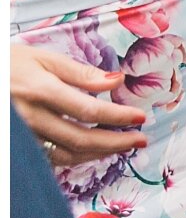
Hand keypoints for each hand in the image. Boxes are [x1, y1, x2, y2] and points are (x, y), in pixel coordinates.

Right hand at [11, 44, 148, 165]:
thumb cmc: (8, 65)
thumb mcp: (42, 58)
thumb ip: (80, 73)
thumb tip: (117, 80)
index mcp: (41, 91)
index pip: (90, 111)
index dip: (119, 117)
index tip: (141, 118)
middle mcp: (31, 118)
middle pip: (82, 139)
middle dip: (116, 142)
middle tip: (141, 139)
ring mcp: (23, 136)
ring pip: (67, 155)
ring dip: (99, 153)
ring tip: (122, 146)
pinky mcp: (19, 146)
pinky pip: (49, 158)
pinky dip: (75, 157)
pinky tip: (92, 150)